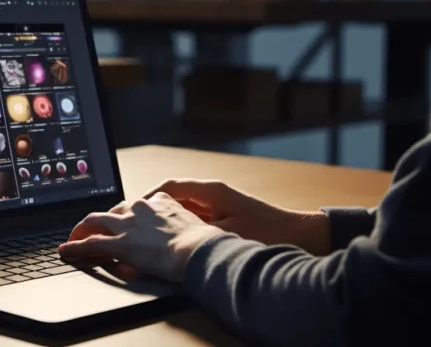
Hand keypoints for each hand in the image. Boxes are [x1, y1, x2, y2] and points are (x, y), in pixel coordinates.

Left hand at [57, 192, 224, 281]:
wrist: (199, 250)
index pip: (135, 207)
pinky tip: (67, 251)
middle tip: (90, 230)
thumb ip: (178, 228)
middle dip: (99, 221)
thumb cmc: (203, 243)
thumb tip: (174, 240)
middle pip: (112, 211)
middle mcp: (140, 208)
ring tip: (73, 239)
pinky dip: (76, 247)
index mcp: (159, 202)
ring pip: (95, 222)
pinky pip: (90, 243)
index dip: (124, 217)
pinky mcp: (119, 243)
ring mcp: (128, 225)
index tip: (121, 223)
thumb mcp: (191, 227)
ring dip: (81, 230)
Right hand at [143, 179, 331, 254]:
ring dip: (163, 220)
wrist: (300, 234)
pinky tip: (169, 244)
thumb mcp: (230, 234)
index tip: (131, 210)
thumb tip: (171, 237)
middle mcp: (212, 194)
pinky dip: (178, 229)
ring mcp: (216, 206)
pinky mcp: (221, 218)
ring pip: (180, 209)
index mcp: (212, 190)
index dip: (147, 197)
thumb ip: (199, 234)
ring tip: (144, 234)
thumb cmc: (268, 231)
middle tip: (131, 223)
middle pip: (171, 197)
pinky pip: (191, 220)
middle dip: (150, 210)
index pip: (170, 187)